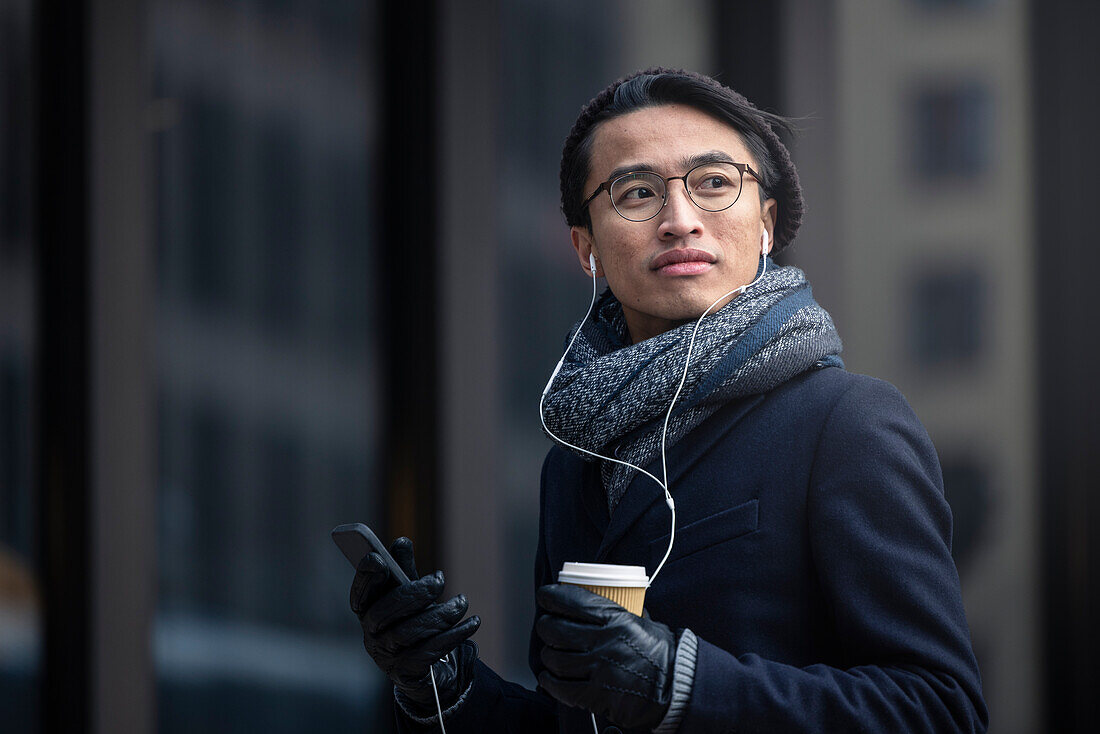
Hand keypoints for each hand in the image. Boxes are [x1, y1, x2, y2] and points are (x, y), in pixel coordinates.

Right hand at [349, 537, 480, 712]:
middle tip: (439, 581)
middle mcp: (370, 635)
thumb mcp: (409, 595)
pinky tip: (472, 622)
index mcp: (367, 611)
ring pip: (408, 633)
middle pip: (383, 613)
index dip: (365, 577)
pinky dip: (454, 635)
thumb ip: (403, 571)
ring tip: (462, 603)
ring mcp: (386, 656)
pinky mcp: (406, 673)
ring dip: (440, 614)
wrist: (426, 668)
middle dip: (414, 593)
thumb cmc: (413, 622)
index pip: (359, 594)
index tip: (379, 559)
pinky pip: (429, 652)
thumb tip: (401, 542)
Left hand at [535, 584, 676, 730]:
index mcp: (615, 619)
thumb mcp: (643, 621)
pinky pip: (561, 687)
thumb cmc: (661, 653)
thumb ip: (621, 611)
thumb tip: (606, 600)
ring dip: (547, 655)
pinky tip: (551, 676)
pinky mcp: (596, 695)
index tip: (545, 597)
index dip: (550, 596)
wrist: (676, 687)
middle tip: (547, 626)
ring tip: (551, 653)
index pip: (571, 600)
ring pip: (554, 658)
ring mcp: (598, 669)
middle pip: (555, 629)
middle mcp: (604, 642)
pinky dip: (550, 681)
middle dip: (545, 626)